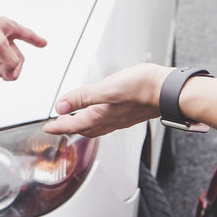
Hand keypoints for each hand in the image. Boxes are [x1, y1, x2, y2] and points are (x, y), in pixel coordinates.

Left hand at [43, 63, 173, 137]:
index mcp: (102, 115)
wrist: (169, 91)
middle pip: (85, 128)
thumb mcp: (107, 89)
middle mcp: (111, 120)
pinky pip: (108, 121)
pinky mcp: (130, 112)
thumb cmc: (142, 88)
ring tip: (75, 120)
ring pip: (97, 126)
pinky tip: (101, 111)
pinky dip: (98, 119)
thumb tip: (61, 105)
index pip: (74, 124)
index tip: (47, 128)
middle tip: (58, 126)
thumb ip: (83, 97)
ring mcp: (122, 118)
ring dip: (83, 124)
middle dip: (69, 128)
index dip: (58, 126)